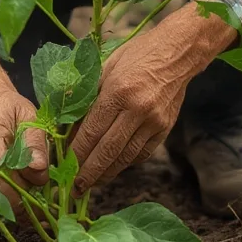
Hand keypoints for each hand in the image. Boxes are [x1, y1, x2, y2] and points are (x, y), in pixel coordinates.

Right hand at [0, 85, 48, 213]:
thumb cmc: (11, 107)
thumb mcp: (30, 117)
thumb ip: (35, 143)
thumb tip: (39, 171)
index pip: (1, 167)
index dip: (20, 183)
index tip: (39, 188)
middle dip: (19, 193)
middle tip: (41, 199)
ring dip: (13, 195)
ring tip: (32, 194)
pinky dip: (5, 192)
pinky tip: (19, 191)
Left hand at [69, 4, 236, 193]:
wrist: (177, 53)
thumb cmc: (136, 54)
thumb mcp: (106, 65)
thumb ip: (87, 94)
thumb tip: (67, 123)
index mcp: (118, 91)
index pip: (92, 130)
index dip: (77, 153)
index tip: (65, 167)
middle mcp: (137, 109)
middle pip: (108, 150)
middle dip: (89, 172)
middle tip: (75, 188)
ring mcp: (154, 122)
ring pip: (126, 157)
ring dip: (107, 173)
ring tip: (92, 183)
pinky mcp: (165, 128)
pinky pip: (142, 153)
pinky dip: (126, 163)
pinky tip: (114, 167)